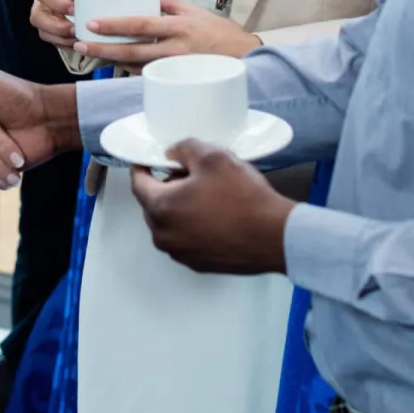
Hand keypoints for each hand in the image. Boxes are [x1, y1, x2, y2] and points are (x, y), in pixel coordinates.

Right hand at [30, 0, 106, 48]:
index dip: (57, 2)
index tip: (74, 9)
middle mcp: (42, 1)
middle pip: (37, 16)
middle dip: (57, 26)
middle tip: (75, 28)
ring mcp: (44, 17)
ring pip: (43, 32)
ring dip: (62, 38)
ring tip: (79, 37)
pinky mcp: (50, 31)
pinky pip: (52, 41)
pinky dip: (66, 44)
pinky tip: (78, 41)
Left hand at [76, 0, 260, 66]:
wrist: (247, 61)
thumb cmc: (220, 34)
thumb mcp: (196, 12)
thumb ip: (170, 3)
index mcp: (180, 27)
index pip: (141, 25)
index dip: (115, 25)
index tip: (92, 24)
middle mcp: (176, 49)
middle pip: (133, 51)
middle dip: (103, 49)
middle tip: (80, 45)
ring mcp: (176, 68)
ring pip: (136, 67)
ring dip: (111, 61)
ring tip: (88, 54)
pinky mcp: (176, 82)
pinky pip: (147, 77)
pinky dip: (128, 71)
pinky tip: (112, 65)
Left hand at [129, 140, 293, 274]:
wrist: (275, 237)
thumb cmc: (243, 198)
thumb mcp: (213, 157)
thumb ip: (184, 149)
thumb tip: (172, 153)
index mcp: (161, 208)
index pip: (138, 184)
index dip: (142, 167)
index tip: (147, 160)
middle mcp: (164, 235)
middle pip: (154, 204)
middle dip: (167, 187)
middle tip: (190, 174)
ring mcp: (181, 253)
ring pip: (171, 223)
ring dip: (181, 207)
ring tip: (208, 194)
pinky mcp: (200, 264)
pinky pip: (187, 238)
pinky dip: (194, 225)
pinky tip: (217, 215)